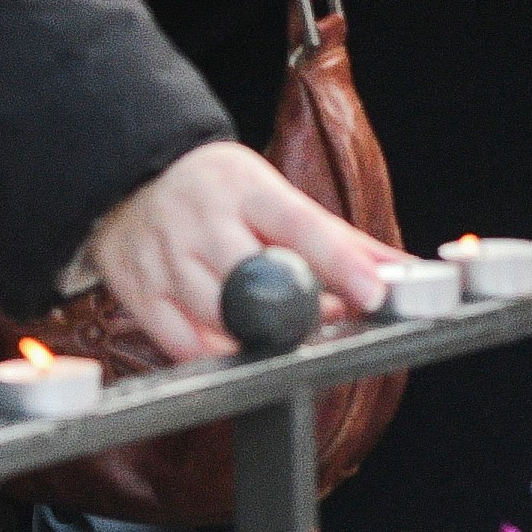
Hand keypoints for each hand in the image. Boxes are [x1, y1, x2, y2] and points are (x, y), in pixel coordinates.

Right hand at [62, 137, 400, 362]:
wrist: (130, 177)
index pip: (301, 226)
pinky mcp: (138, 291)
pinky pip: (180, 344)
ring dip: (259, 337)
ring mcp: (164, 257)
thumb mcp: (274, 195)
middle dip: (296, 310)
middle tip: (323, 318)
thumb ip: (338, 238)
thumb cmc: (219, 193)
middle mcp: (201, 221)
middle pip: (254, 279)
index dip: (340, 263)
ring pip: (218, 317)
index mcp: (245, 188)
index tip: (374, 292)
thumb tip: (401, 269)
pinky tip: (234, 343)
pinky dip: (216, 354)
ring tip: (281, 328)